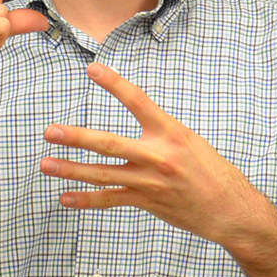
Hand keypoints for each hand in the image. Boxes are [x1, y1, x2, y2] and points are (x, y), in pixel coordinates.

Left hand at [41, 63, 252, 243]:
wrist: (229, 209)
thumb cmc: (210, 170)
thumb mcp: (189, 140)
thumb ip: (159, 131)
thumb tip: (137, 117)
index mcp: (171, 132)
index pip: (138, 101)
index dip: (114, 83)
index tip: (92, 68)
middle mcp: (159, 156)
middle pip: (110, 144)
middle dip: (77, 137)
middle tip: (50, 132)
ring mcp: (150, 182)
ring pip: (103, 174)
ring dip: (71, 170)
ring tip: (46, 164)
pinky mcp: (147, 202)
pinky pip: (111, 200)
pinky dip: (86, 199)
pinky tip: (65, 197)